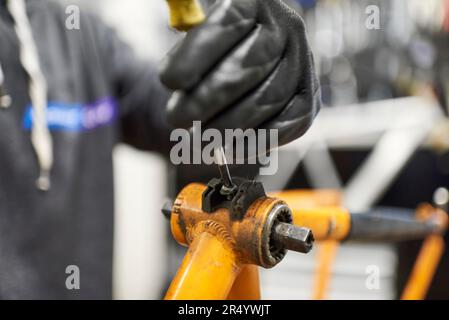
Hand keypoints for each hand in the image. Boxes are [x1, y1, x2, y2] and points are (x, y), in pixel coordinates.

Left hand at [160, 0, 320, 146]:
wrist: (252, 60)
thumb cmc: (216, 46)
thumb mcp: (198, 27)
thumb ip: (187, 39)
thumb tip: (174, 78)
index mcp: (256, 1)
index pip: (229, 21)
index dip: (198, 54)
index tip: (169, 81)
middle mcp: (287, 30)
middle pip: (249, 66)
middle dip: (207, 99)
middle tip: (176, 119)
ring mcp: (302, 66)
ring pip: (265, 101)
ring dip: (225, 126)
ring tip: (196, 138)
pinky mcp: (308, 102)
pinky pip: (283, 126)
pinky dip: (251, 142)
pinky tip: (226, 148)